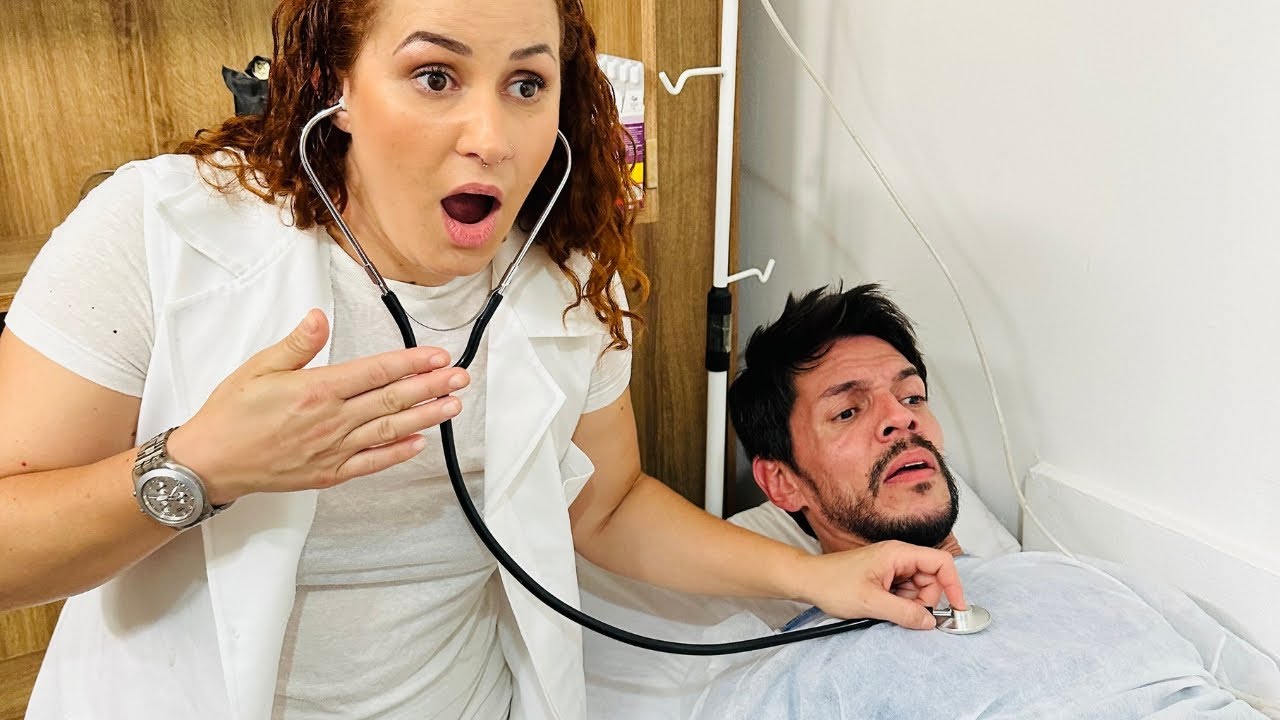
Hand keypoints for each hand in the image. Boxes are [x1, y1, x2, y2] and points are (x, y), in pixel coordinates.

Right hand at [167, 309, 468, 503]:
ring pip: (389, 431)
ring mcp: (333, 449)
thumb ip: (297, 345)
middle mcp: (331, 420)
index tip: (437, 356)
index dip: (411, 363)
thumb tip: (319, 317)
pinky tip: (420, 443)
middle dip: (431, 387)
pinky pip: (371, 462)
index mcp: (316, 390)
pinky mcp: (329, 472)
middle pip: (392, 400)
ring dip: (425, 417)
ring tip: (453, 406)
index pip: (376, 372)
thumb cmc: (231, 413)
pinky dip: (397, 453)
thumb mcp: (258, 368)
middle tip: (460, 377)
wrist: (210, 463)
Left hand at [795, 540, 966, 629]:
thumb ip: (905, 612)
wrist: (807, 582)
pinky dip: (900, 605)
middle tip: (904, 612)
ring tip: (884, 608)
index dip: (954, 585)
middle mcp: (898, 557)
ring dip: (910, 604)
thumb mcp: (871, 603)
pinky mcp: (884, 579)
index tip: (958, 608)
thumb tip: (930, 621)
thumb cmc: (832, 583)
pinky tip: (881, 608)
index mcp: (898, 553)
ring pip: (918, 589)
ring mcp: (891, 568)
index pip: (941, 563)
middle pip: (931, 579)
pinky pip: (904, 594)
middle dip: (925, 600)